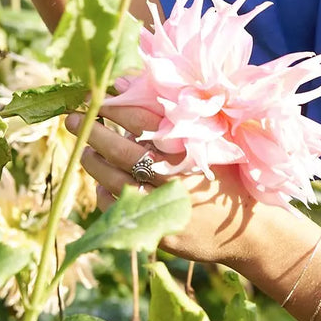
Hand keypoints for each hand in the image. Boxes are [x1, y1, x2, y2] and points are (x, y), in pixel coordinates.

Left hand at [66, 103, 260, 265]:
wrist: (249, 230)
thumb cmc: (229, 178)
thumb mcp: (214, 145)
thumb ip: (182, 121)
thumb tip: (142, 89)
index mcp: (192, 150)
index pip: (145, 122)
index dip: (118, 107)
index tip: (99, 94)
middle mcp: (177, 176)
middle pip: (123, 151)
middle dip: (94, 132)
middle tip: (71, 118)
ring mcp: (167, 205)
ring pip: (116, 181)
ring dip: (94, 162)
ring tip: (84, 149)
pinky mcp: (160, 231)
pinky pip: (121, 209)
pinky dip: (106, 194)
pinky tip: (102, 184)